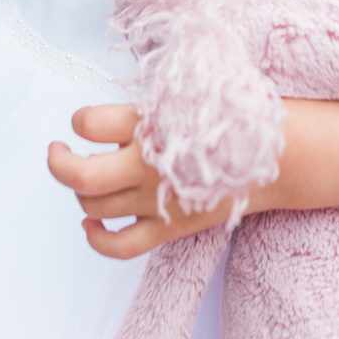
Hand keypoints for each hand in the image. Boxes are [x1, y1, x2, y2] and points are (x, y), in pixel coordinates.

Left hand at [47, 103, 278, 257]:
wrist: (279, 153)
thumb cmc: (235, 113)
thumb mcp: (187, 92)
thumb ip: (146, 104)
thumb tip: (112, 112)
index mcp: (149, 123)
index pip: (88, 123)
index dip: (79, 121)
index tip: (84, 121)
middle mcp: (146, 165)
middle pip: (79, 176)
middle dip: (59, 163)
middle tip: (58, 150)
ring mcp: (156, 200)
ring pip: (93, 207)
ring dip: (80, 194)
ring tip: (87, 177)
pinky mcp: (169, 227)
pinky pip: (120, 247)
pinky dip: (97, 239)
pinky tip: (91, 225)